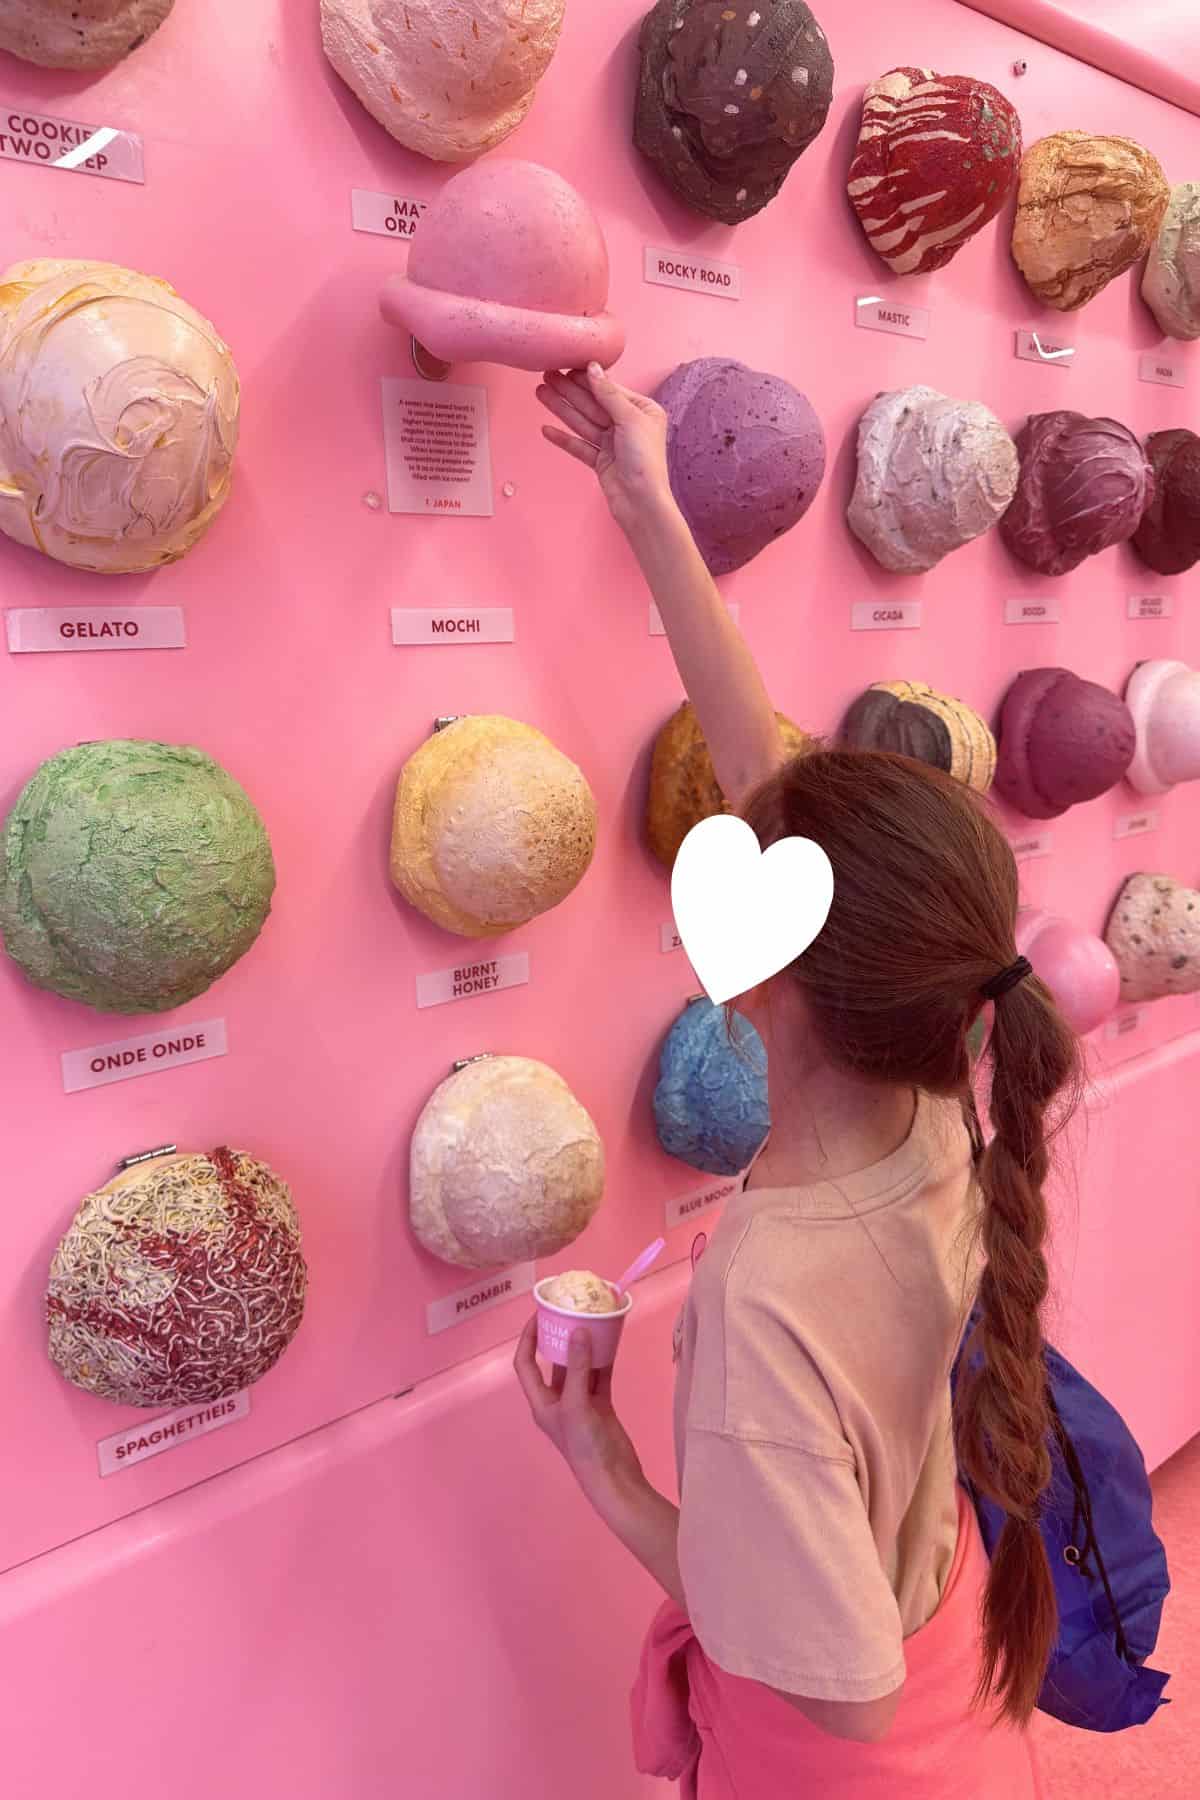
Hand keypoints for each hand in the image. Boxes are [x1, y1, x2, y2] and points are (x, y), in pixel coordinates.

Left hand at [514, 1316, 646, 1521]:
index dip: (527, 1339)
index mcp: (541, 1402)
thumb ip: (577, 1368)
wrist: (614, 1476)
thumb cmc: (584, 1446)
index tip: (538, 1314)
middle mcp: (558, 1399)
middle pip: (553, 1361)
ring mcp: (580, 1402)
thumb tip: (579, 1330)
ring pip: (579, 1366)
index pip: (525, 1364)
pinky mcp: (601, 1404)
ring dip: (584, 1346)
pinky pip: (599, 1374)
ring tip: (591, 1320)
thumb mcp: (576, 1405)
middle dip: (559, 1337)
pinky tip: (611, 1340)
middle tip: (570, 1312)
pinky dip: (604, 1358)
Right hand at [536, 364, 673, 534]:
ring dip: (561, 409)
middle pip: (593, 404)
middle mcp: (628, 425)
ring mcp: (613, 444)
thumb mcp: (630, 419)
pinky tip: (546, 429)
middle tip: (547, 375)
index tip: (565, 365)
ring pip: (583, 422)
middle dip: (569, 391)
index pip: (609, 390)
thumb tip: (593, 368)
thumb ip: (608, 393)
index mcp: (642, 411)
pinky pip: (579, 446)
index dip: (586, 379)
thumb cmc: (645, 460)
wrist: (642, 503)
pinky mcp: (601, 462)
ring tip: (540, 393)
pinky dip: (563, 438)